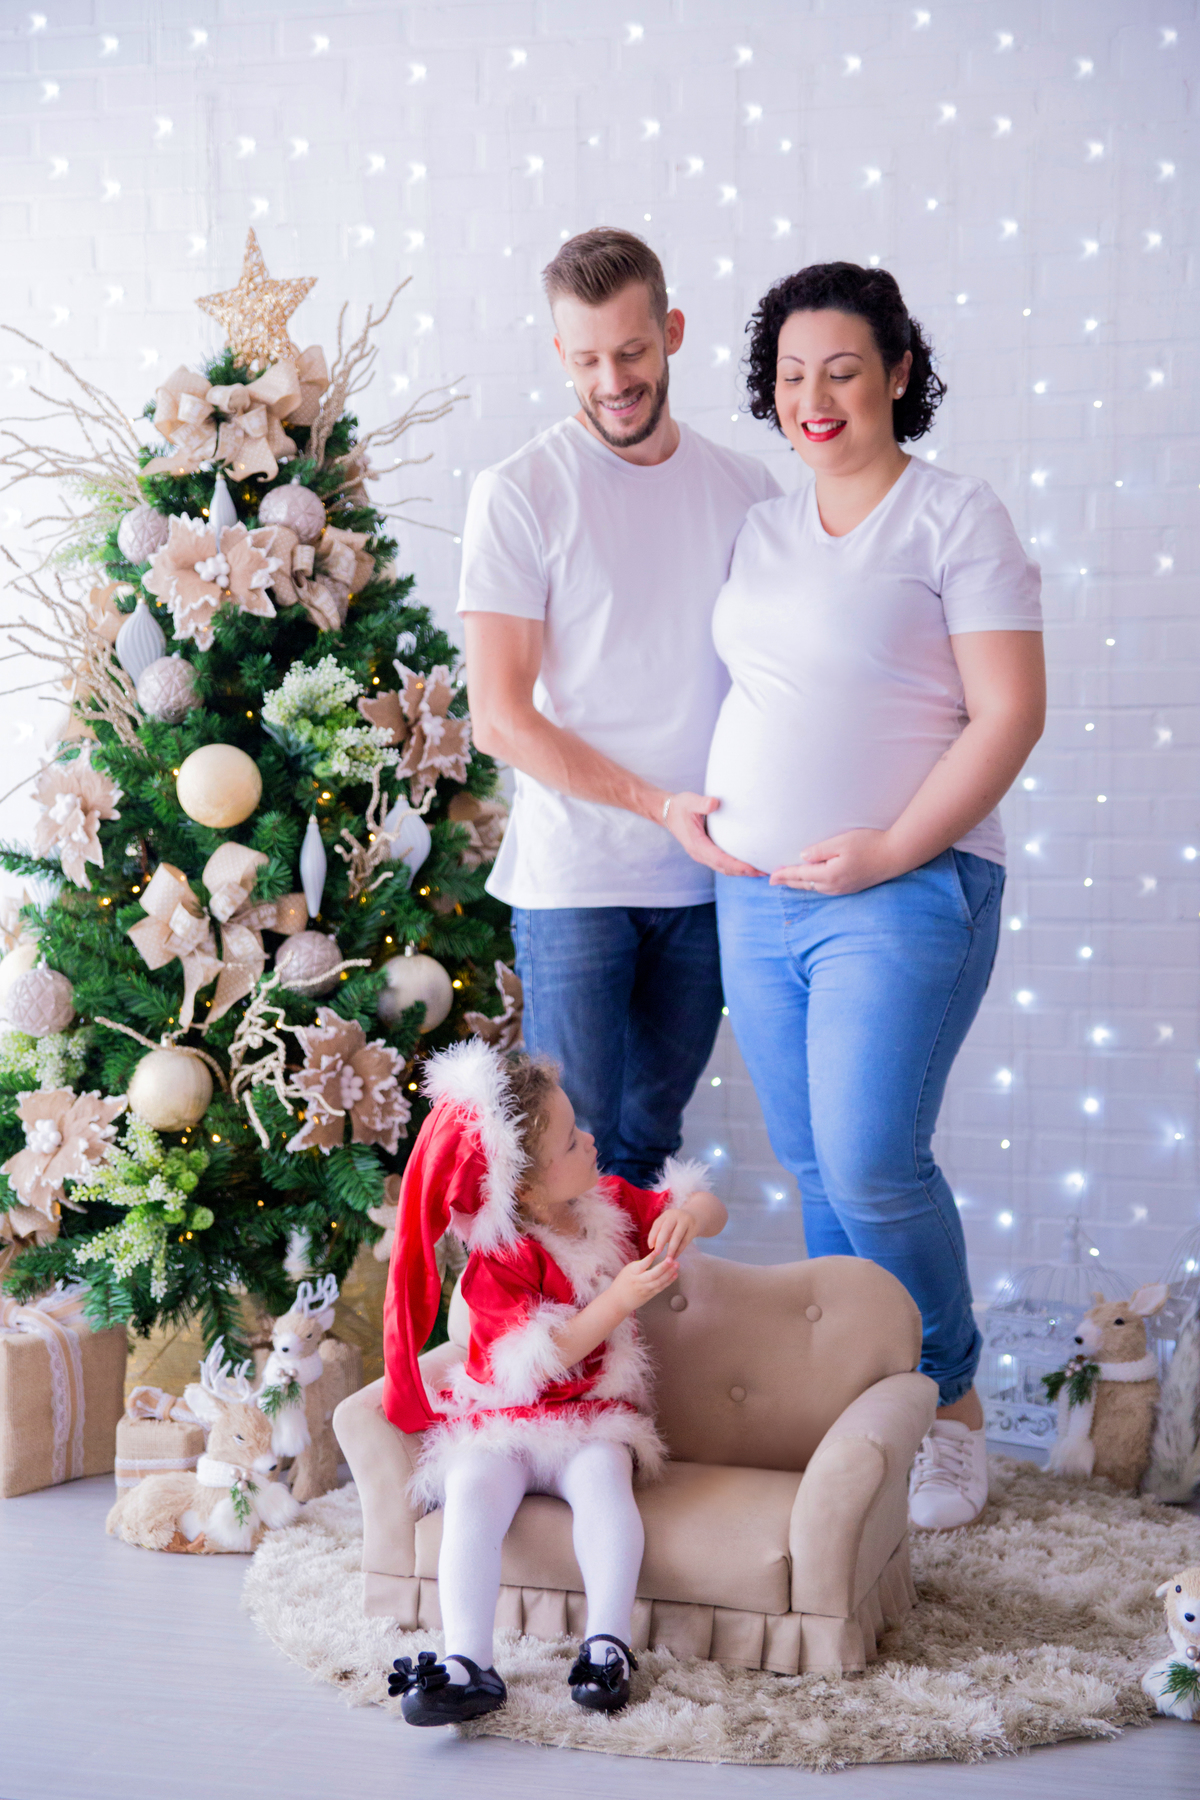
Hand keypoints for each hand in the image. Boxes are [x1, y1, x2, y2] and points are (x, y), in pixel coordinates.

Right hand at [608, 1249, 679, 1314]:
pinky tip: (675, 1275)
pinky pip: (660, 1288)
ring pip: (659, 1282)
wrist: (618, 1301)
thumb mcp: (628, 1270)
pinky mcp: (650, 1295)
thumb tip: (653, 1258)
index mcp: (632, 1273)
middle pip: (653, 1275)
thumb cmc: (623, 1282)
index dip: (650, 1258)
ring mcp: (645, 1289)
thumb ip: (640, 1265)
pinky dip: (668, 1281)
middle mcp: (639, 1282)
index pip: (642, 1265)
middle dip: (663, 1267)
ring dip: (669, 1273)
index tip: (658, 1250)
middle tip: (672, 1259)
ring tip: (677, 1265)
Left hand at [647, 1204, 702, 1260]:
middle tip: (657, 1253)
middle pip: (666, 1229)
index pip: (657, 1224)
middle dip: (660, 1242)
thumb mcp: (669, 1223)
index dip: (652, 1236)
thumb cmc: (677, 1223)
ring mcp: (686, 1221)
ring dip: (671, 1249)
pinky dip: (679, 1251)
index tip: (650, 1247)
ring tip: (667, 1260)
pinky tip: (674, 1257)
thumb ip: (660, 1232)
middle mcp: (676, 1215)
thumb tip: (652, 1246)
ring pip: (677, 1237)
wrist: (696, 1216)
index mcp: (667, 1214)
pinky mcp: (694, 1228)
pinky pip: (685, 1242)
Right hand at [662, 791, 763, 877]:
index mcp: (697, 844)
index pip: (719, 859)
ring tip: (760, 871)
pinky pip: (722, 864)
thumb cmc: (680, 806)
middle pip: (724, 868)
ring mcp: (703, 855)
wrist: (668, 812)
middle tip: (763, 872)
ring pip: (724, 869)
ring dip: (741, 872)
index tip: (751, 868)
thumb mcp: (689, 801)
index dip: (736, 865)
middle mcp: (700, 853)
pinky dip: (735, 867)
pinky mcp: (706, 852)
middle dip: (744, 872)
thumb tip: (715, 803)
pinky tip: (747, 864)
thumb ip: (702, 803)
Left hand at [771, 828, 904, 896]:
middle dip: (789, 882)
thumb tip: (803, 857)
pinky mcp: (852, 886)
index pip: (801, 875)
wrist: (896, 855)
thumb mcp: (842, 842)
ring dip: (801, 884)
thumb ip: (820, 850)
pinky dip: (815, 885)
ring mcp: (844, 888)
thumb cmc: (870, 844)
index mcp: (830, 874)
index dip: (785, 875)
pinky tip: (813, 882)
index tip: (771, 877)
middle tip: (774, 881)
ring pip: (816, 888)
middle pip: (806, 885)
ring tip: (789, 881)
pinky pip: (827, 889)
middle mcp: (835, 885)